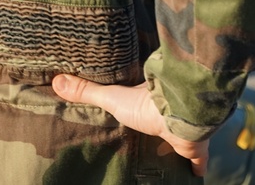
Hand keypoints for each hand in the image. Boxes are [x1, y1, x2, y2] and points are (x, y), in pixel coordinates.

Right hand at [51, 74, 209, 176]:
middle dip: (163, 131)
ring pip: (183, 141)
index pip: (149, 104)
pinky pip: (198, 161)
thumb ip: (88, 92)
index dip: (145, 108)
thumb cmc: (145, 103)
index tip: (141, 115)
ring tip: (168, 162)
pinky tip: (195, 176)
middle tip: (153, 144)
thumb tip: (56, 79)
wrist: (178, 112)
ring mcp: (186, 132)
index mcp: (153, 101)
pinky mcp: (195, 148)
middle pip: (167, 123)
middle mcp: (173, 115)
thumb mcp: (113, 98)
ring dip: (178, 149)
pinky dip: (197, 168)